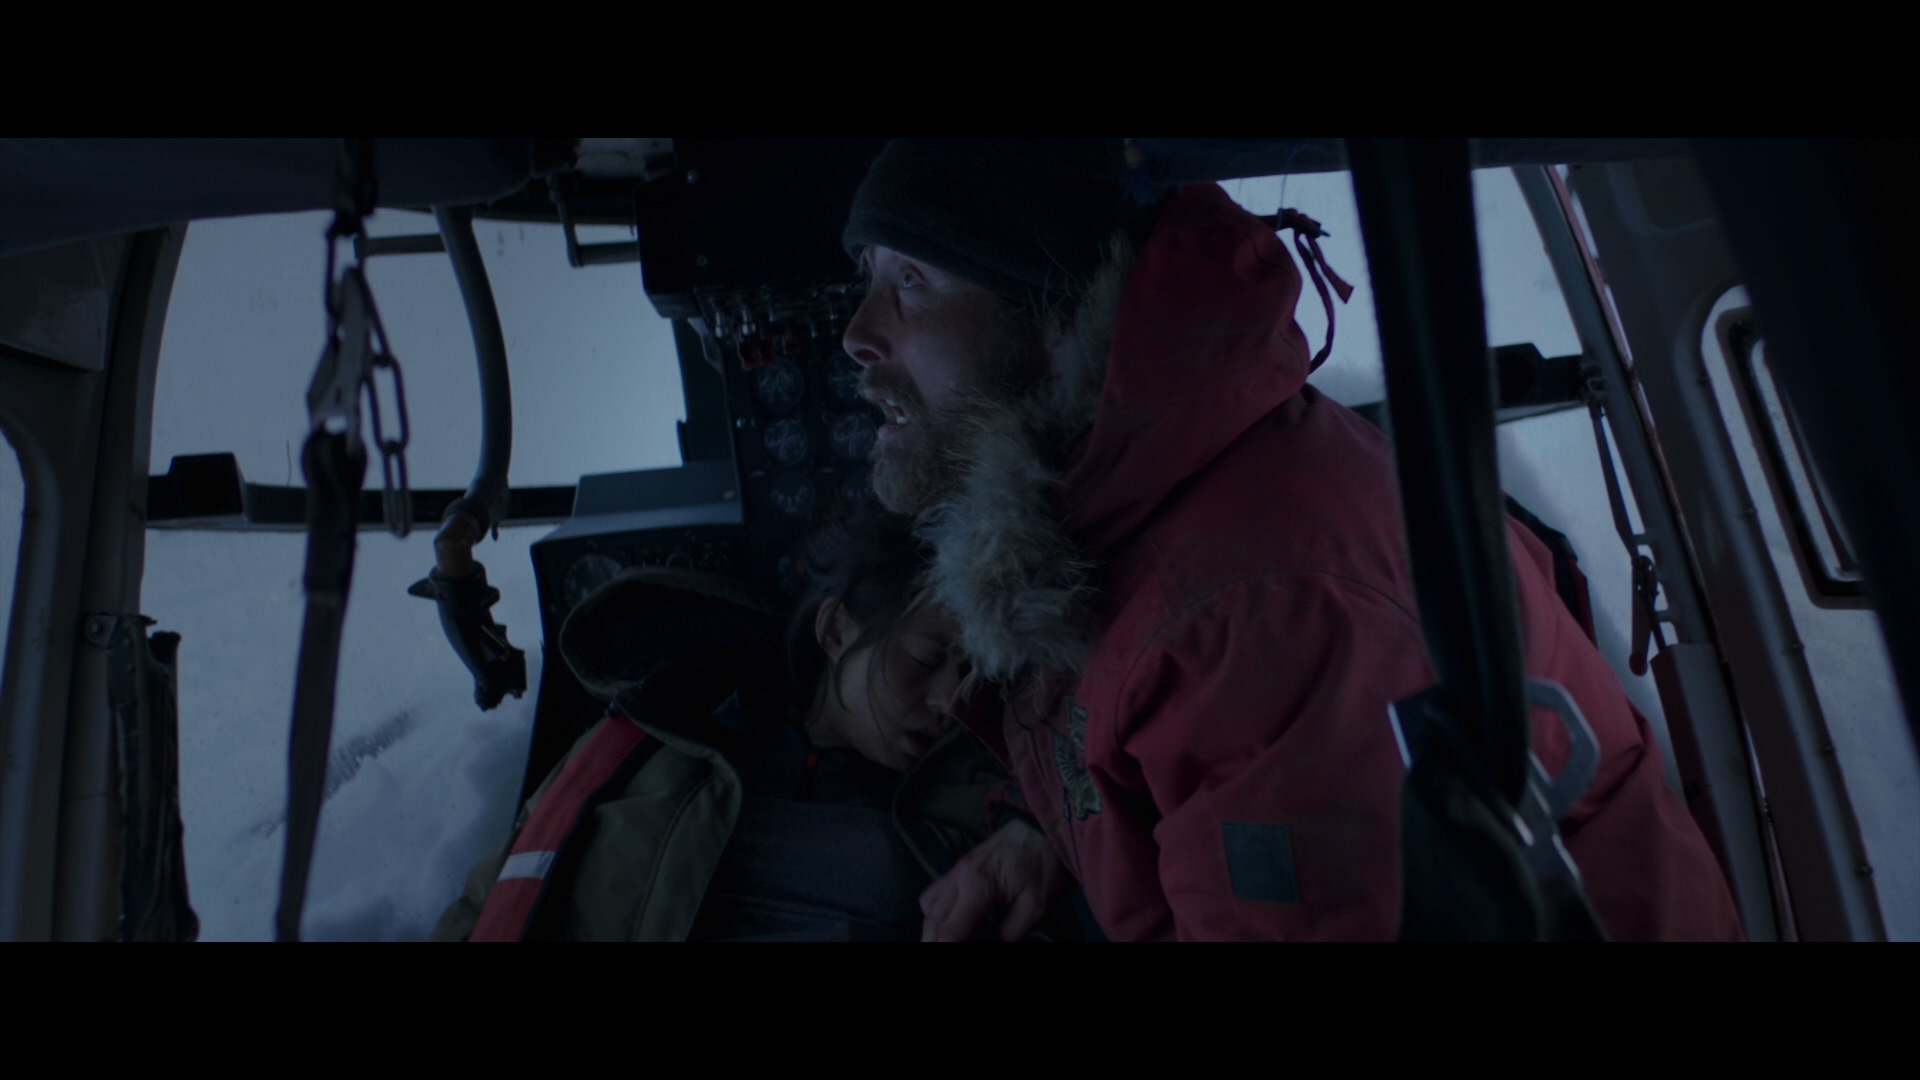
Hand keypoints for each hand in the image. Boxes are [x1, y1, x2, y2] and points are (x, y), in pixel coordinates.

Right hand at [920, 819, 1069, 941]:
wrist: (1039, 829)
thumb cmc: (1041, 866)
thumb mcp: (1035, 905)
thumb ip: (1012, 932)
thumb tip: (994, 944)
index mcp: (978, 887)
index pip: (949, 931)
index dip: (947, 949)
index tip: (952, 954)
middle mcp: (959, 878)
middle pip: (932, 921)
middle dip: (934, 943)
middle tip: (944, 950)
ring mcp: (955, 870)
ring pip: (928, 906)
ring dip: (931, 929)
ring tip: (944, 942)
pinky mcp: (957, 867)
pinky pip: (934, 893)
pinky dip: (935, 912)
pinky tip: (947, 923)